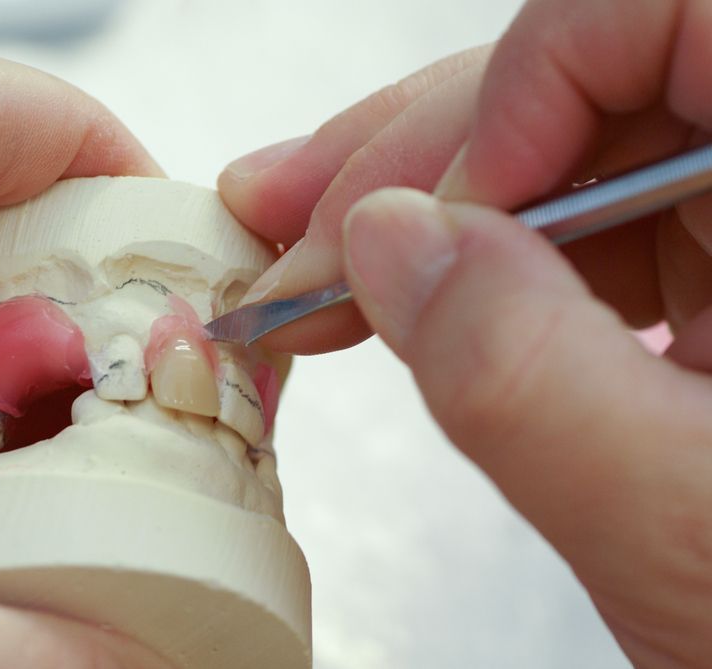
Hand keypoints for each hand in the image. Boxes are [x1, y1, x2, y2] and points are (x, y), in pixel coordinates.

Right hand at [219, 2, 711, 664]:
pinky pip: (566, 234)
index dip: (537, 79)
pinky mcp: (705, 285)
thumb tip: (391, 244)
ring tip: (306, 269)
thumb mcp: (688, 539)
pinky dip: (462, 270)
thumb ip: (530, 381)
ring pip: (554, 161)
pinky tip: (386, 302)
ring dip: (410, 217)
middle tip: (296, 229)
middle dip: (413, 162)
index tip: (443, 204)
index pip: (678, 16)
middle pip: (587, 89)